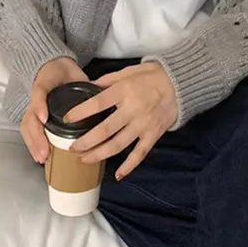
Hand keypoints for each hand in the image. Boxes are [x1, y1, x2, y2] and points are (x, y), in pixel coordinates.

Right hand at [21, 57, 87, 163]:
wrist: (54, 67)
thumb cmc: (62, 73)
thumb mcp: (72, 72)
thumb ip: (84, 81)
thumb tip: (100, 92)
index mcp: (45, 87)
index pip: (39, 93)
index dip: (40, 105)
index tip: (44, 118)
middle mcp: (37, 101)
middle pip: (29, 119)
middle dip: (36, 136)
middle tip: (44, 152)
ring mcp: (34, 109)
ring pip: (27, 127)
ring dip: (33, 143)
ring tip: (41, 158)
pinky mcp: (36, 116)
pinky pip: (29, 131)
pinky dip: (34, 145)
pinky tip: (41, 157)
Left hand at [66, 62, 176, 179]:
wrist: (181, 83)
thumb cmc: (153, 76)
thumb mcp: (128, 71)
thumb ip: (108, 80)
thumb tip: (88, 87)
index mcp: (124, 92)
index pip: (97, 104)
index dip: (80, 112)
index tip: (66, 119)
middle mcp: (132, 110)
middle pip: (105, 130)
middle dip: (86, 141)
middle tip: (72, 148)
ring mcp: (143, 124)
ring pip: (118, 144)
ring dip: (100, 154)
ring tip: (84, 160)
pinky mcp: (153, 134)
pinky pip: (140, 153)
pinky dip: (129, 166)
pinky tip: (118, 175)